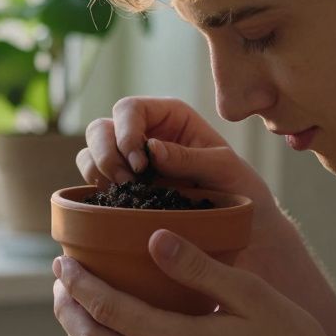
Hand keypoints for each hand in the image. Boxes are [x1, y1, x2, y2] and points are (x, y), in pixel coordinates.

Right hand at [77, 96, 294, 286]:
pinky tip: (117, 203)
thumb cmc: (241, 190)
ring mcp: (129, 162)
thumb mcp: (225, 169)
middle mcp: (144, 134)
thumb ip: (190, 157)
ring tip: (122, 191)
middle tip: (126, 180)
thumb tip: (152, 149)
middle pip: (101, 128)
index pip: (130, 108)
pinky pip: (93, 180)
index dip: (126, 131)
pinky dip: (96, 189)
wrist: (244, 227)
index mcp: (170, 117)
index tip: (140, 163)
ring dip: (97, 170)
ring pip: (90, 152)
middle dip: (106, 152)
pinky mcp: (123, 188)